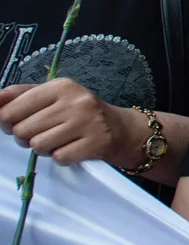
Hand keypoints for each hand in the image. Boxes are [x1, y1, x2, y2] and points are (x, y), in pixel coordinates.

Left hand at [0, 79, 140, 165]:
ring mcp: (87, 123)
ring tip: (57, 141)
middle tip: (41, 133)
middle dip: (26, 137)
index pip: (12, 109)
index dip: (7, 121)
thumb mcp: (54, 95)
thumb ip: (21, 95)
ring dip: (44, 148)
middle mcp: (75, 102)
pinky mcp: (95, 144)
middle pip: (22, 130)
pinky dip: (61, 157)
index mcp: (61, 86)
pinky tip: (71, 148)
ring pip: (38, 146)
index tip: (15, 122)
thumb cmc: (80, 112)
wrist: (122, 129)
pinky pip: (59, 158)